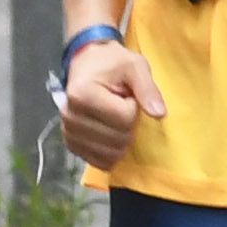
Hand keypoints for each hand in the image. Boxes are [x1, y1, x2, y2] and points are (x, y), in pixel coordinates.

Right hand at [57, 39, 163, 168]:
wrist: (87, 65)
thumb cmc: (112, 64)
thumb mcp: (135, 66)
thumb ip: (148, 89)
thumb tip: (159, 114)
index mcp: (82, 94)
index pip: (124, 119)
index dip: (134, 108)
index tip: (126, 95)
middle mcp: (69, 115)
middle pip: (117, 139)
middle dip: (128, 126)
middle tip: (120, 106)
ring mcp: (67, 132)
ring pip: (109, 154)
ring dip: (120, 140)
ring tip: (113, 118)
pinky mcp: (71, 144)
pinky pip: (97, 161)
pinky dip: (110, 153)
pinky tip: (110, 136)